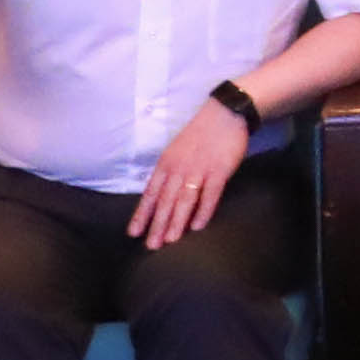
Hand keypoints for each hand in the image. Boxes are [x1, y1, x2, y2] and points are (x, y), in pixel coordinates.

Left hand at [131, 96, 250, 252]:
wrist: (225, 114)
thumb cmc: (200, 134)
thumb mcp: (176, 150)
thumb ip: (169, 171)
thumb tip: (160, 193)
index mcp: (166, 164)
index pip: (150, 193)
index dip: (142, 214)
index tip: (134, 233)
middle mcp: (179, 169)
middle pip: (165, 201)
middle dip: (157, 225)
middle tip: (151, 246)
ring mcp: (199, 170)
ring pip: (184, 200)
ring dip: (176, 221)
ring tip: (170, 240)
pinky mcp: (219, 170)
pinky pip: (210, 194)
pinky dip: (204, 211)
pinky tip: (198, 226)